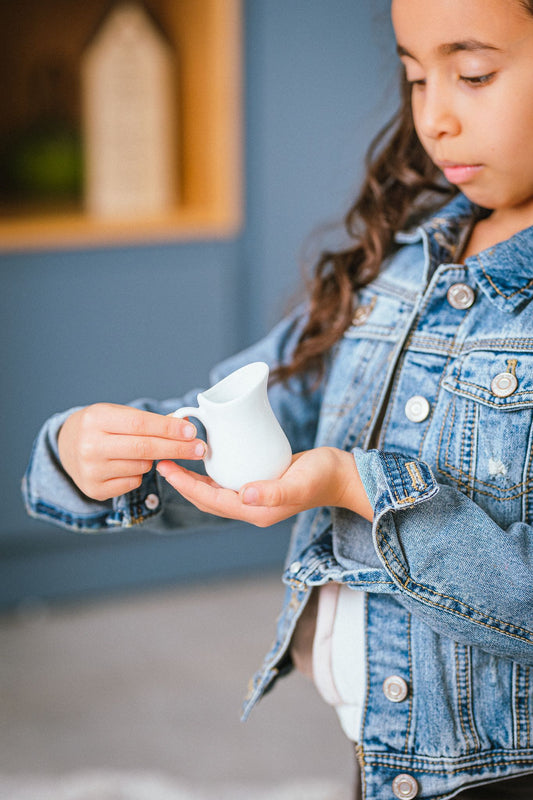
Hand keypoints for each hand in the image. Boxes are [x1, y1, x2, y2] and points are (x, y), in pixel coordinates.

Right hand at [57, 403, 205, 501]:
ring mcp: (90, 470)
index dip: (168, 428)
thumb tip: (185, 427)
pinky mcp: (94, 490)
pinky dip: (138, 474)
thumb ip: (150, 420)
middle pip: (144, 448)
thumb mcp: (119, 414)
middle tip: (200, 449)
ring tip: (141, 451)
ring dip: (153, 460)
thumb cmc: (101, 426)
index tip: (191, 432)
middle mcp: (89, 446)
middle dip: (177, 448)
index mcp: (95, 419)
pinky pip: (133, 482)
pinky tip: (127, 465)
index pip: (140, 424)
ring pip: (142, 466)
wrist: (67, 446)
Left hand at [156, 447, 372, 526]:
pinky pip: (228, 482)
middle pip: (207, 499)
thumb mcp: (299, 482)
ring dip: (194, 479)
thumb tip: (244, 494)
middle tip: (163, 462)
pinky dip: (212, 473)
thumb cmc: (323, 476)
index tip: (166, 467)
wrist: (343, 475)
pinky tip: (206, 457)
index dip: (186, 486)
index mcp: (256, 511)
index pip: (210, 500)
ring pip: (215, 491)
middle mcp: (253, 508)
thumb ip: (274, 492)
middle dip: (183, 484)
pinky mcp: (260, 485)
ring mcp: (256, 498)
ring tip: (177, 460)